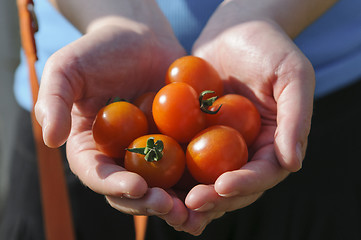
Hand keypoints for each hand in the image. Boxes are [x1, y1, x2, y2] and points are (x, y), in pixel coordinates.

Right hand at [35, 17, 185, 214]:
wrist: (140, 38)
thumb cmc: (100, 50)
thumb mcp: (68, 67)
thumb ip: (54, 100)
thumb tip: (51, 140)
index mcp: (90, 147)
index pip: (96, 173)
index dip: (113, 185)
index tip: (137, 187)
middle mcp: (118, 157)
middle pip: (130, 190)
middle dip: (149, 203)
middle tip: (171, 207)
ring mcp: (149, 153)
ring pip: (161, 186)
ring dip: (178, 202)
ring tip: (197, 209)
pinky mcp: (175, 144)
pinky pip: (187, 166)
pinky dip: (199, 181)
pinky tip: (217, 186)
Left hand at [164, 1, 314, 234]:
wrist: (234, 29)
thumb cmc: (269, 46)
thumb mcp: (292, 74)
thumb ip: (296, 117)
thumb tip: (294, 162)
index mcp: (274, 142)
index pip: (264, 173)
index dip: (246, 184)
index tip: (222, 186)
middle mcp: (247, 150)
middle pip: (233, 185)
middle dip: (214, 199)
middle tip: (190, 204)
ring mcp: (220, 145)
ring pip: (206, 179)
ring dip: (189, 195)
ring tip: (168, 204)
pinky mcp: (195, 135)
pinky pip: (183, 157)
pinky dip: (170, 172)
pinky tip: (153, 180)